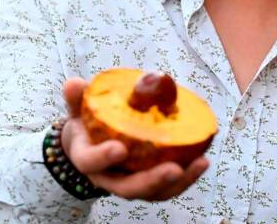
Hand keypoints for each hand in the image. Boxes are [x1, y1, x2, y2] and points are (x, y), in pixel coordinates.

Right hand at [61, 77, 208, 200]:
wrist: (90, 143)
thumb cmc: (87, 123)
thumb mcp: (79, 108)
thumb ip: (77, 97)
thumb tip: (73, 83)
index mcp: (87, 159)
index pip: (91, 163)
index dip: (103, 158)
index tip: (120, 148)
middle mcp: (109, 178)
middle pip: (129, 188)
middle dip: (153, 180)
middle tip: (174, 168)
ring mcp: (130, 183)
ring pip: (154, 192)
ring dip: (179, 181)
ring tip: (200, 163)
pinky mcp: (149, 183)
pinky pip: (168, 185)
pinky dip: (186, 176)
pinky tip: (203, 160)